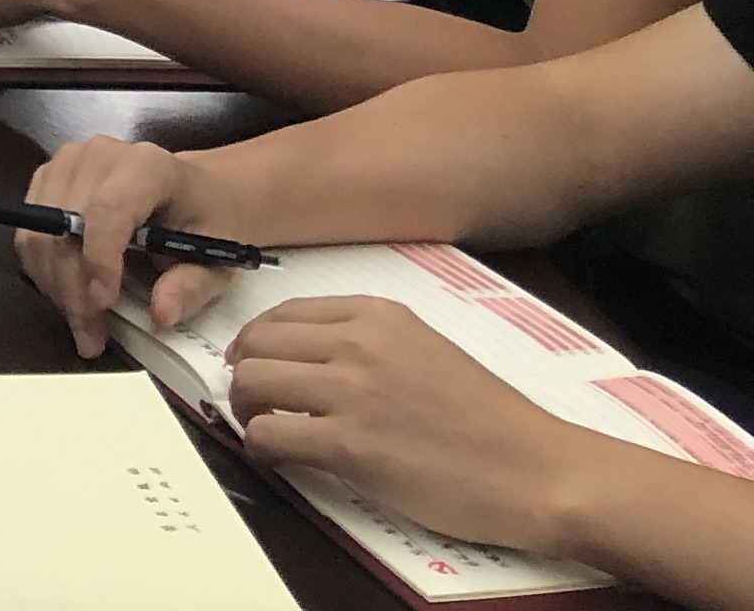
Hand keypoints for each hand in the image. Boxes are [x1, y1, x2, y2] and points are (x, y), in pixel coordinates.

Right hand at [12, 135, 228, 356]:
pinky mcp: (48, 177)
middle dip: (73, 288)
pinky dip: (45, 271)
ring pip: (39, 232)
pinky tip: (71, 295)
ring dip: (54, 285)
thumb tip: (160, 314)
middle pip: (65, 224)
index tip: (103, 304)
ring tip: (83, 323)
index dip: (99, 257)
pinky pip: (30, 232)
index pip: (107, 208)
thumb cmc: (210, 220)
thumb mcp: (218, 258)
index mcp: (148, 166)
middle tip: (92, 338)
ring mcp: (67, 163)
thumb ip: (190, 286)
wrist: (198, 188)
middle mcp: (98, 155)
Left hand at [229, 298, 616, 560]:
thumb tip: (307, 357)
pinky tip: (278, 458)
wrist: (540, 472)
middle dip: (243, 373)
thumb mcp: (426, 351)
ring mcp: (351, 392)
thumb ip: (370, 345)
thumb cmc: (491, 422)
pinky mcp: (349, 445)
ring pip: (252, 383)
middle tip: (251, 400)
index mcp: (378, 316)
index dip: (258, 341)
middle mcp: (358, 344)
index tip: (254, 362)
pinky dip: (260, 447)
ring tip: (262, 428)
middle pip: (257, 344)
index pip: (284, 313)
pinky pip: (268, 435)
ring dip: (245, 409)